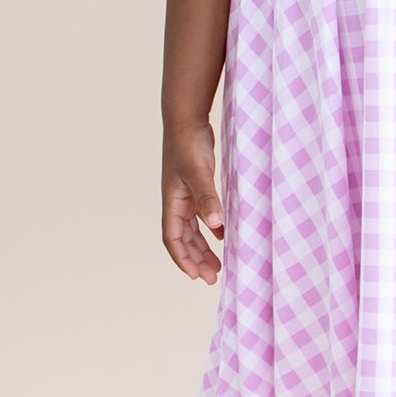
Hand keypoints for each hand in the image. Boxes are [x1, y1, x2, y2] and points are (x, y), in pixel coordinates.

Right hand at [162, 119, 225, 285]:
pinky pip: (202, 214)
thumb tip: (216, 227)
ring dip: (202, 248)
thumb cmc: (188, 144)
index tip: (196, 276)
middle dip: (195, 260)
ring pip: (193, 229)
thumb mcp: (198, 172)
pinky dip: (211, 228)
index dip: (183, 259)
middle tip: (212, 278)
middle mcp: (176, 201)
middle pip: (184, 239)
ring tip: (217, 265)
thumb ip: (207, 198)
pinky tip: (223, 235)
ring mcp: (185, 194)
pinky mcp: (196, 185)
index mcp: (172, 202)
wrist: (187, 118)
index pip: (173, 239)